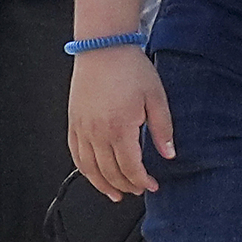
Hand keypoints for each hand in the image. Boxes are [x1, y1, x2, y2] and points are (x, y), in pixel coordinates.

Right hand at [67, 45, 172, 198]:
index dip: (142, 182)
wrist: (103, 47)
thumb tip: (169, 154)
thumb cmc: (130, 69)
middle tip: (138, 189)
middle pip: (110, 172)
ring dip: (103, 185)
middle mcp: (97, 132)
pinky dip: (84, 169)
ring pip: (89, 168)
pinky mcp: (73, 122)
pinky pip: (76, 154)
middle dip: (126, 186)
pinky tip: (93, 175)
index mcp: (120, 128)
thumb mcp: (156, 98)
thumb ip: (162, 130)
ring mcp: (82, 128)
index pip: (131, 168)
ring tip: (115, 193)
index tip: (152, 186)